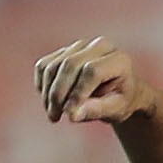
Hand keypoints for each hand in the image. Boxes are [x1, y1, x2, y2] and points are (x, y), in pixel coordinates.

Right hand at [35, 37, 155, 124]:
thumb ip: (97, 110)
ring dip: (47, 92)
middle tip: (55, 117)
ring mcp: (80, 46)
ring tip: (53, 113)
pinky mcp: (65, 50)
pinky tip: (49, 101)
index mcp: (118, 59)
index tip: (70, 114)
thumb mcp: (116, 109)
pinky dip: (42, 85)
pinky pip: (44, 65)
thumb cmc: (120, 100)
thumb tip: (72, 114)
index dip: (78, 93)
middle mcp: (99, 46)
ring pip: (53, 65)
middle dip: (58, 94)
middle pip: (69, 65)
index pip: (92, 71)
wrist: (117, 90)